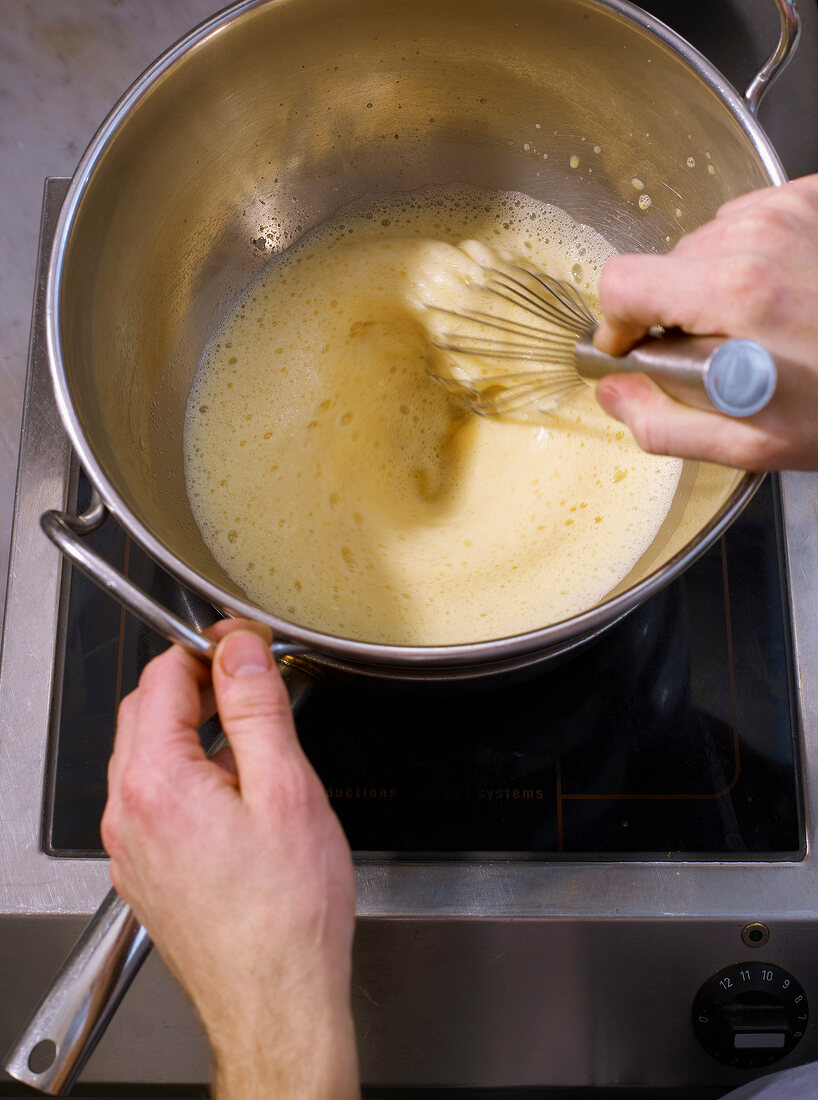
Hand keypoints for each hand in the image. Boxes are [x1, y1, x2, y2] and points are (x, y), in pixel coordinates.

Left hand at [101, 620, 358, 1099]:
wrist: (276, 1002)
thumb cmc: (287, 913)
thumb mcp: (286, 789)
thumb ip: (256, 708)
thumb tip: (240, 652)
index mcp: (156, 783)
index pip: (162, 678)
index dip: (206, 650)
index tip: (243, 647)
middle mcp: (127, 814)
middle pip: (144, 713)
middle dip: (193, 685)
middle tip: (248, 684)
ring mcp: (131, 848)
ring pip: (145, 757)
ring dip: (188, 731)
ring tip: (250, 742)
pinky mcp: (145, 873)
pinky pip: (151, 800)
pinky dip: (185, 776)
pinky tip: (234, 795)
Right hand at [593, 174, 817, 469]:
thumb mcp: (752, 443)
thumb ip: (664, 425)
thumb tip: (615, 395)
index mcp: (732, 293)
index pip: (623, 284)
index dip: (619, 324)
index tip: (635, 348)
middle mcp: (757, 236)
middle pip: (664, 265)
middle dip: (675, 310)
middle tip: (721, 352)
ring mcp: (792, 210)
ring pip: (707, 241)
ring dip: (715, 282)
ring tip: (764, 323)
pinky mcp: (816, 199)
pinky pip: (751, 220)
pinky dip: (754, 256)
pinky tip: (788, 293)